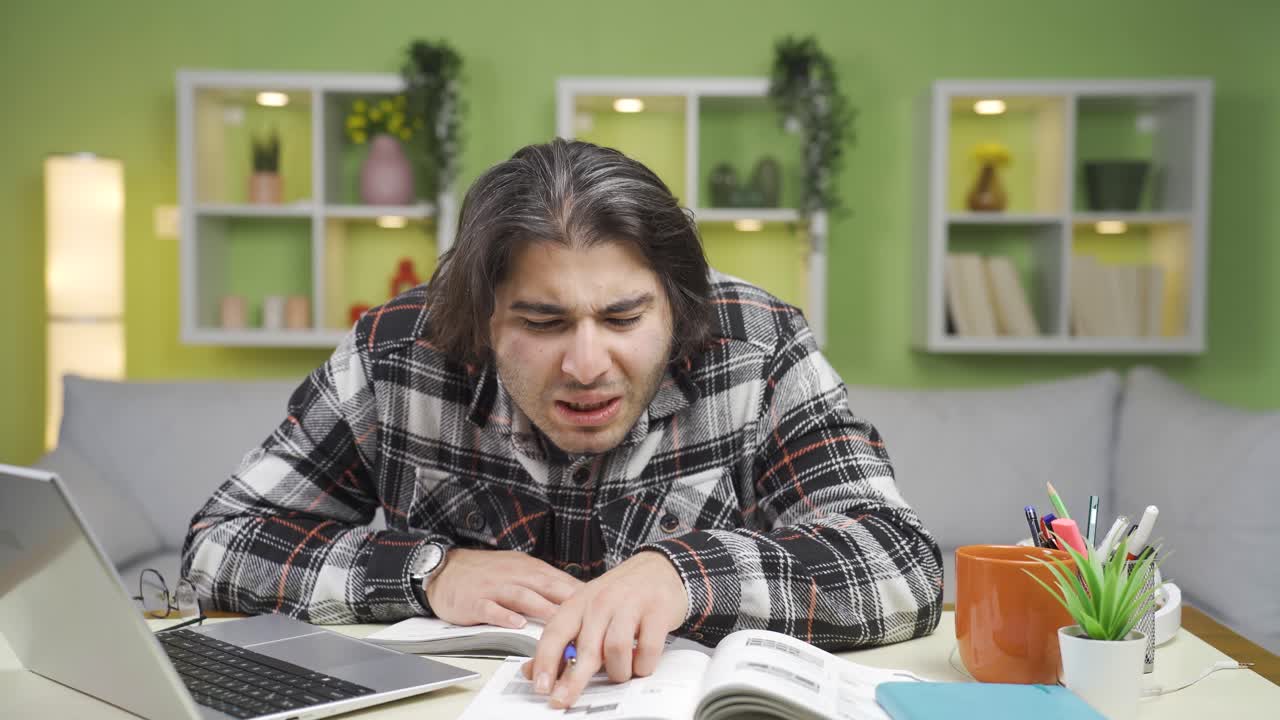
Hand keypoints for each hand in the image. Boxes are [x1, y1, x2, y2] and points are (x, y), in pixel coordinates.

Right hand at [425, 548, 583, 627]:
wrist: (446, 568)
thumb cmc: (486, 574)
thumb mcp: (519, 571)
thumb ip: (545, 585)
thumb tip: (578, 599)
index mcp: (529, 569)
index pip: (561, 581)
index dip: (583, 595)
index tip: (604, 607)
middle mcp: (515, 575)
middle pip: (547, 586)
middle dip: (569, 601)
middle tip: (591, 617)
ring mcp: (495, 587)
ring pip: (522, 597)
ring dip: (542, 609)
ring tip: (560, 625)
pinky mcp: (475, 600)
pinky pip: (490, 608)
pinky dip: (503, 615)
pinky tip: (516, 624)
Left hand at [521, 551, 687, 708]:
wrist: (658, 568)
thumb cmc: (620, 594)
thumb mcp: (586, 611)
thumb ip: (562, 642)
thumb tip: (533, 671)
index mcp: (579, 603)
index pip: (555, 633)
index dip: (545, 662)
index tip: (541, 686)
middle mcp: (601, 602)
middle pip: (585, 648)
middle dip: (573, 680)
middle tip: (564, 699)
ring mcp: (630, 605)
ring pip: (616, 650)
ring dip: (618, 671)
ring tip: (621, 671)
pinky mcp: (657, 612)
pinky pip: (647, 650)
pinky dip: (642, 664)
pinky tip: (640, 662)